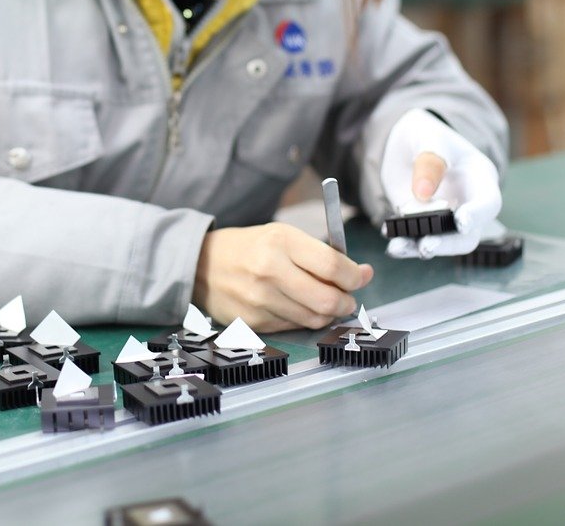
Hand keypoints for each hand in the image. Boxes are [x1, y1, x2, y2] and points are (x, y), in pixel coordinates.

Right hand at [193, 222, 372, 331]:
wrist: (202, 266)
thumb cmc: (249, 248)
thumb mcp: (282, 236)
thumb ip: (321, 254)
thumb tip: (361, 274)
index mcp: (280, 241)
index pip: (332, 265)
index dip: (354, 276)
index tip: (360, 276)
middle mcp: (269, 271)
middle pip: (327, 299)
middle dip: (347, 301)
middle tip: (348, 298)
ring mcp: (260, 299)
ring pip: (314, 318)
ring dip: (329, 313)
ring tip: (325, 302)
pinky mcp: (254, 322)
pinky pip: (294, 327)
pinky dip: (305, 319)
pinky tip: (299, 307)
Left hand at [380, 108, 501, 258]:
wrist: (404, 143)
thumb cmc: (426, 135)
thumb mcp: (428, 138)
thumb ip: (429, 162)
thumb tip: (423, 194)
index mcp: (479, 179)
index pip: (488, 203)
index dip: (477, 215)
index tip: (461, 222)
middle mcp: (466, 204)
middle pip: (467, 235)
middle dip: (447, 244)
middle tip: (427, 246)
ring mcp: (443, 217)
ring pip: (441, 242)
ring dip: (420, 247)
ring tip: (398, 247)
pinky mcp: (421, 224)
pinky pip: (416, 239)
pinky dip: (404, 243)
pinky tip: (392, 241)